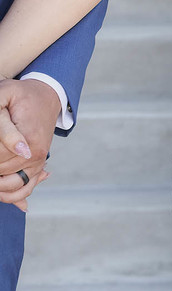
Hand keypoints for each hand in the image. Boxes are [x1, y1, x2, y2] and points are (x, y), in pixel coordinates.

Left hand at [0, 79, 59, 210]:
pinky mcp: (38, 166)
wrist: (47, 96)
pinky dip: (11, 196)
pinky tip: (0, 191)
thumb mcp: (7, 96)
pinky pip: (24, 189)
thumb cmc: (22, 94)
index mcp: (30, 136)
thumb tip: (18, 148)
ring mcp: (38, 162)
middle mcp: (37, 153)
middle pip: (1, 171)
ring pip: (10, 185)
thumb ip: (4, 124)